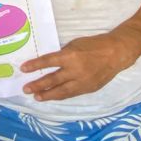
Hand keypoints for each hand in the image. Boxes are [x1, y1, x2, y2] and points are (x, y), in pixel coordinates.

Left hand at [21, 29, 140, 100]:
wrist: (116, 53)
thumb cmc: (94, 45)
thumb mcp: (76, 44)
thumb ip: (63, 54)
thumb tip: (49, 63)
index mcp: (71, 56)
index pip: (48, 61)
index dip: (35, 65)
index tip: (23, 69)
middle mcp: (75, 70)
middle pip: (52, 79)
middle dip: (38, 85)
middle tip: (25, 89)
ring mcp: (82, 81)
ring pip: (61, 91)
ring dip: (47, 94)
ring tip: (37, 97)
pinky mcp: (89, 88)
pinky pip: (72, 94)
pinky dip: (61, 95)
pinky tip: (52, 96)